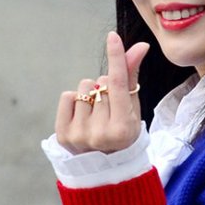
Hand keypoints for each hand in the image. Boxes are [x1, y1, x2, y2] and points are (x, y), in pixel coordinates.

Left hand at [56, 31, 148, 153]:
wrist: (105, 167)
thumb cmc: (122, 131)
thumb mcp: (132, 108)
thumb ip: (132, 75)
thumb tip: (140, 46)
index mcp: (123, 129)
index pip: (119, 85)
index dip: (117, 58)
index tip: (113, 37)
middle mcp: (100, 133)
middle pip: (101, 83)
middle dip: (106, 87)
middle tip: (109, 108)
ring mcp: (80, 136)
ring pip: (84, 87)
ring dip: (90, 93)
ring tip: (95, 113)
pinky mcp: (63, 135)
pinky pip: (67, 96)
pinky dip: (74, 100)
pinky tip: (82, 115)